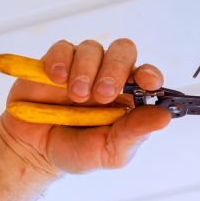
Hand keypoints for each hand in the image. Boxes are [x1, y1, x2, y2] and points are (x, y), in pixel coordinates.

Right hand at [0, 38, 170, 174]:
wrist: (35, 152)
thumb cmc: (78, 151)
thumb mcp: (109, 151)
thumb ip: (135, 133)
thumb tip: (164, 117)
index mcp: (129, 95)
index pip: (147, 74)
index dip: (149, 74)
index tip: (147, 83)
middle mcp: (108, 74)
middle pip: (122, 51)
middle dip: (115, 69)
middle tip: (102, 94)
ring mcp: (82, 65)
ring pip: (92, 48)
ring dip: (85, 70)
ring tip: (76, 97)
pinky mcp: (55, 62)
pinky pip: (62, 48)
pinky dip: (60, 60)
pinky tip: (56, 79)